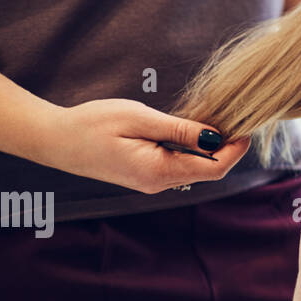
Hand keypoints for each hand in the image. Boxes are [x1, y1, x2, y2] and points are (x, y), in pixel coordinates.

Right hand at [36, 99, 250, 193]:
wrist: (53, 139)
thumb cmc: (92, 124)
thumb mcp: (140, 119)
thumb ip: (180, 130)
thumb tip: (217, 136)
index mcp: (158, 173)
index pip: (214, 169)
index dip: (236, 150)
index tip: (247, 127)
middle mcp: (157, 184)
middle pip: (207, 171)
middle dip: (226, 147)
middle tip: (236, 117)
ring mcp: (150, 182)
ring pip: (193, 168)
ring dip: (208, 147)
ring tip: (216, 118)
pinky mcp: (144, 174)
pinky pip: (178, 165)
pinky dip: (191, 149)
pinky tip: (190, 129)